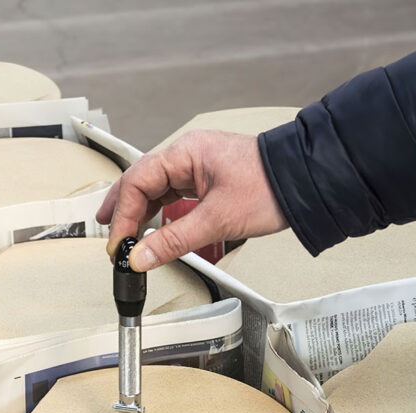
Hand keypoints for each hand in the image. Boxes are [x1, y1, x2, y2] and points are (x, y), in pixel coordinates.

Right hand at [97, 130, 287, 270]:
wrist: (305, 183)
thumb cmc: (270, 189)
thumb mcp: (217, 221)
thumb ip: (173, 241)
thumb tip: (141, 257)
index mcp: (186, 153)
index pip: (137, 181)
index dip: (122, 214)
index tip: (118, 244)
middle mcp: (188, 154)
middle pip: (141, 181)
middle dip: (122, 210)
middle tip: (110, 237)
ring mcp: (197, 165)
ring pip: (156, 188)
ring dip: (138, 211)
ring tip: (123, 234)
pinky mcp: (208, 178)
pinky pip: (173, 193)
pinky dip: (158, 211)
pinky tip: (150, 225)